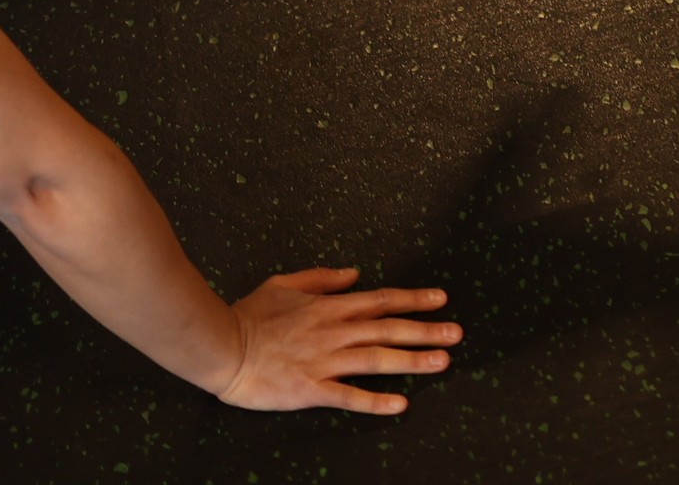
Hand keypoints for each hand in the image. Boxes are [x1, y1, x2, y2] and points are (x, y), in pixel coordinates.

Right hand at [216, 268, 460, 413]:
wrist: (222, 346)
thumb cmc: (249, 315)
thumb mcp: (285, 283)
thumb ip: (322, 278)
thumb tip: (354, 274)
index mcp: (328, 307)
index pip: (379, 300)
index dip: (412, 299)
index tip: (440, 299)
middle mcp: (333, 332)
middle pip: (387, 328)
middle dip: (425, 330)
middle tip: (456, 333)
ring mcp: (324, 361)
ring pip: (376, 359)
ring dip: (411, 360)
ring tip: (442, 361)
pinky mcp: (311, 388)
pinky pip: (349, 396)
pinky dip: (375, 400)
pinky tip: (400, 404)